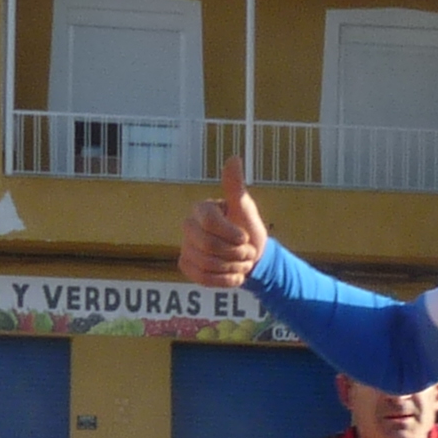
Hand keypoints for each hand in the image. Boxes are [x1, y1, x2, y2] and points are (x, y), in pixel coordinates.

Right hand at [180, 157, 271, 288]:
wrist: (252, 257)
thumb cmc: (248, 229)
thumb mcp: (245, 208)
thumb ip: (236, 186)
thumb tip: (233, 157)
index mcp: (201, 208)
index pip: (210, 222)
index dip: (231, 234)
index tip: (245, 237)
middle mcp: (188, 225)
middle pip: (208, 245)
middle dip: (235, 253)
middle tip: (247, 252)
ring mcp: (185, 246)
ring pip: (207, 264)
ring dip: (232, 267)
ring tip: (241, 262)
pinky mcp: (186, 265)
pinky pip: (202, 278)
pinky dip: (223, 280)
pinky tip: (234, 275)